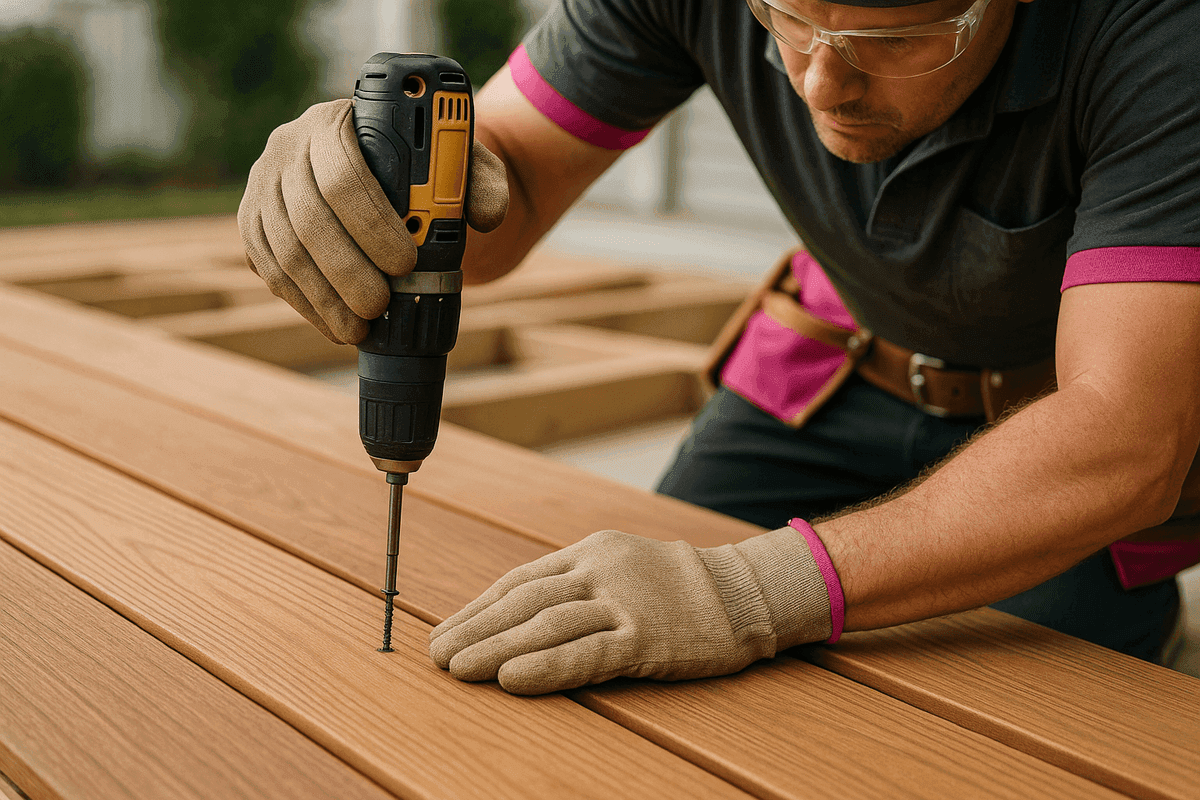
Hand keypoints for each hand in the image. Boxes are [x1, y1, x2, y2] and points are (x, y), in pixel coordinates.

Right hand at [238, 99, 507, 343]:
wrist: (384, 169)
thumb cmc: (425, 166)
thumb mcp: (461, 164)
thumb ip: (482, 183)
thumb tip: (487, 215)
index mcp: (336, 122)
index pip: (343, 174)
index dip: (372, 223)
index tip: (407, 261)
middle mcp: (288, 147)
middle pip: (308, 218)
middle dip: (346, 271)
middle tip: (382, 305)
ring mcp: (262, 186)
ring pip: (284, 250)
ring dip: (324, 297)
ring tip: (360, 328)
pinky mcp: (252, 223)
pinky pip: (270, 270)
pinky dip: (305, 304)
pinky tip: (336, 325)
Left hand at [429, 527, 834, 694]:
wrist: (744, 591)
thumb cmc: (679, 587)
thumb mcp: (622, 566)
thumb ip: (577, 584)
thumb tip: (521, 614)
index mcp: (589, 553)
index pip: (520, 581)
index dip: (478, 608)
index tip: (447, 630)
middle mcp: (600, 572)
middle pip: (523, 601)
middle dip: (475, 629)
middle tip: (437, 654)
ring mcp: (623, 603)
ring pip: (545, 625)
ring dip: (495, 647)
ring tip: (458, 669)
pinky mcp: (646, 637)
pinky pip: (586, 653)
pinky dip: (544, 666)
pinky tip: (511, 678)